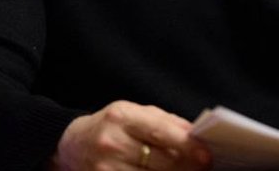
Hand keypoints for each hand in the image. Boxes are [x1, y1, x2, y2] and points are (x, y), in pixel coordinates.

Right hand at [50, 100, 211, 169]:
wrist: (72, 145)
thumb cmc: (111, 126)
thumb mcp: (134, 113)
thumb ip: (166, 122)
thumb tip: (197, 136)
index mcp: (121, 117)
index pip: (160, 132)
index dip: (186, 145)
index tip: (206, 154)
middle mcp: (111, 142)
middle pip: (160, 162)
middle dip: (186, 166)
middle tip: (204, 167)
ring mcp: (106, 168)